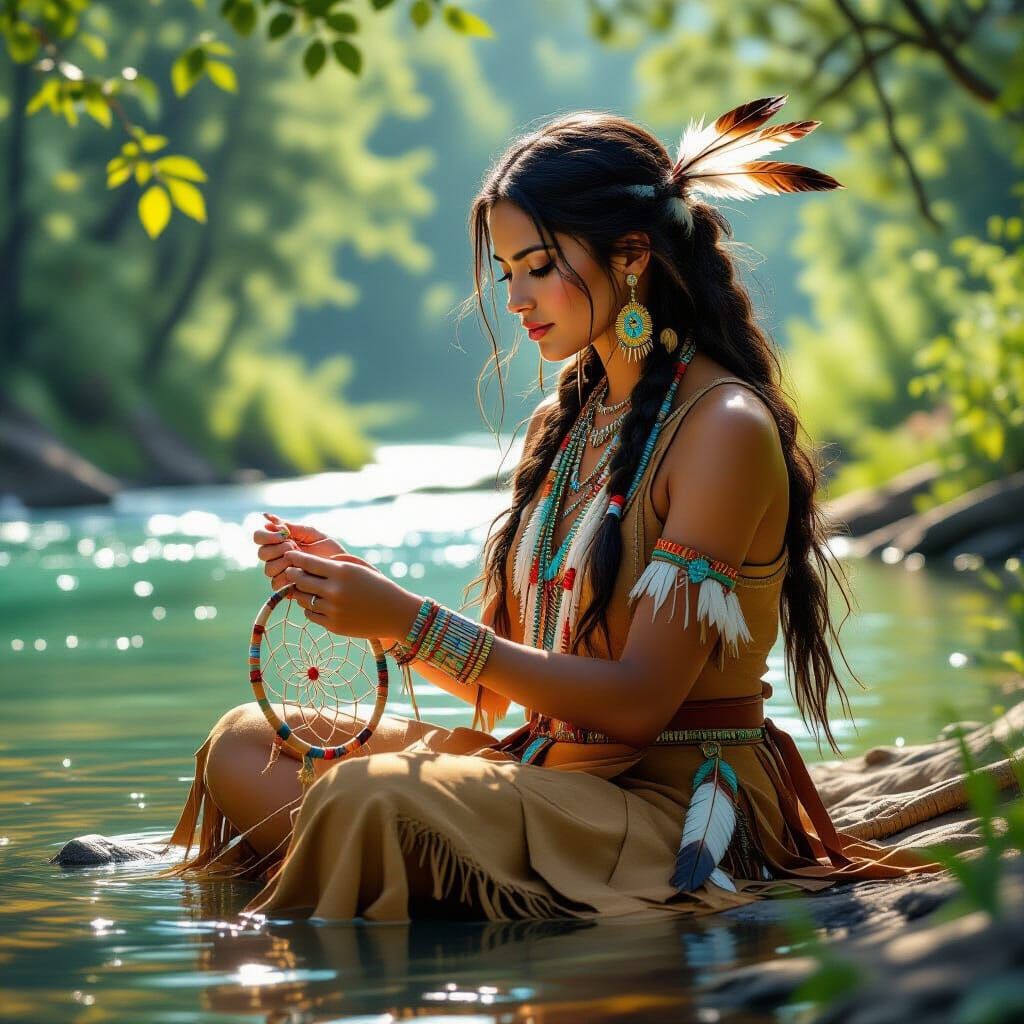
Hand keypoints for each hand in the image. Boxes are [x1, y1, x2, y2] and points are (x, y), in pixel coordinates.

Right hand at [255, 512, 344, 589]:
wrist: (343, 568)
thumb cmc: (330, 550)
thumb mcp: (313, 534)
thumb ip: (292, 527)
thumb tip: (267, 516)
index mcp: (281, 543)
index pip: (259, 537)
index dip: (265, 536)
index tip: (282, 535)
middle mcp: (277, 558)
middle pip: (262, 553)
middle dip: (277, 549)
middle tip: (294, 547)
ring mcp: (281, 573)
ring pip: (268, 569)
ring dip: (283, 563)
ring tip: (300, 561)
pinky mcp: (287, 588)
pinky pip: (277, 584)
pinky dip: (287, 577)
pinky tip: (300, 572)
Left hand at [280, 549, 422, 641]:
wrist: (396, 613)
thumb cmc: (378, 586)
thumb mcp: (360, 567)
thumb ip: (335, 562)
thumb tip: (308, 563)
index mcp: (342, 572)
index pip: (308, 562)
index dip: (294, 558)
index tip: (288, 555)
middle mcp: (335, 591)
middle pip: (300, 580)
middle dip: (293, 574)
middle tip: (291, 572)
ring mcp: (333, 610)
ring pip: (302, 599)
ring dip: (301, 592)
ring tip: (305, 588)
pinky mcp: (334, 626)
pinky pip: (310, 615)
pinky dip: (310, 608)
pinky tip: (318, 603)